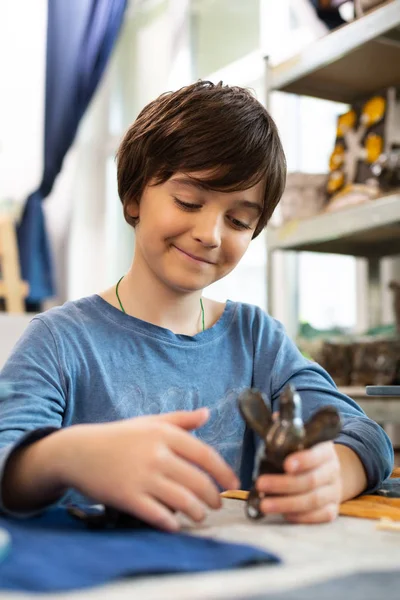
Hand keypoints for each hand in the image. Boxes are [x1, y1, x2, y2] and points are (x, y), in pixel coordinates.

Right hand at [55, 408, 238, 530]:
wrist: (79, 451)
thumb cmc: (118, 436)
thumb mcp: (150, 422)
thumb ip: (180, 419)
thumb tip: (208, 413)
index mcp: (164, 434)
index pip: (205, 455)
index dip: (223, 472)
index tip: (232, 483)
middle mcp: (156, 454)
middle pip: (197, 481)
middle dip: (212, 497)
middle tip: (217, 504)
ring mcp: (142, 476)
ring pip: (182, 500)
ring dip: (196, 512)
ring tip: (200, 515)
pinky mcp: (128, 497)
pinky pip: (158, 515)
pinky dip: (171, 523)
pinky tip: (175, 524)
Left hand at [256, 441, 341, 523]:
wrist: (325, 471)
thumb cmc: (302, 455)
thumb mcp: (297, 443)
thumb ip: (285, 440)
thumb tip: (271, 434)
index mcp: (325, 450)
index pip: (317, 455)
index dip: (303, 460)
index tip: (286, 465)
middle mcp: (333, 470)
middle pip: (311, 480)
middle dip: (284, 484)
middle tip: (260, 484)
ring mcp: (334, 491)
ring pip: (313, 500)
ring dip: (286, 504)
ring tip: (264, 505)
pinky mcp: (332, 508)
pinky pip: (320, 516)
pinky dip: (300, 516)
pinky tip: (283, 515)